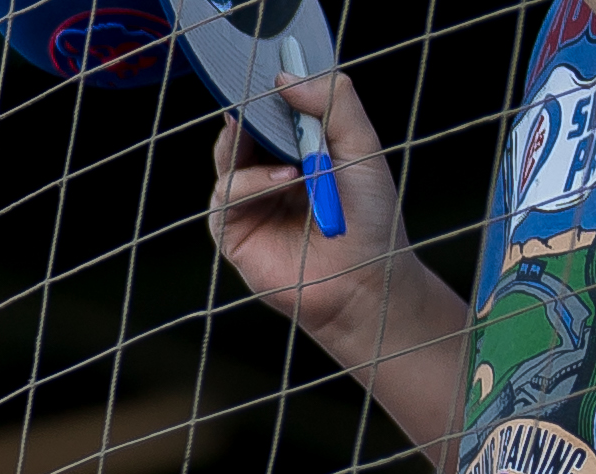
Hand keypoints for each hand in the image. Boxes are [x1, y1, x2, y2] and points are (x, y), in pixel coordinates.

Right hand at [208, 73, 406, 331]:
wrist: (362, 279)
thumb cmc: (368, 218)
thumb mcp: (361, 147)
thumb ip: (334, 105)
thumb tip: (286, 79)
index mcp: (298, 150)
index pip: (273, 109)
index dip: (271, 89)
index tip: (277, 72)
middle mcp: (268, 172)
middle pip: (243, 129)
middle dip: (252, 111)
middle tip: (263, 97)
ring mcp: (247, 201)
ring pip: (228, 157)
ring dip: (254, 147)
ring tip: (294, 161)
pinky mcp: (232, 230)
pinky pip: (227, 193)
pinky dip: (252, 182)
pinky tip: (286, 180)